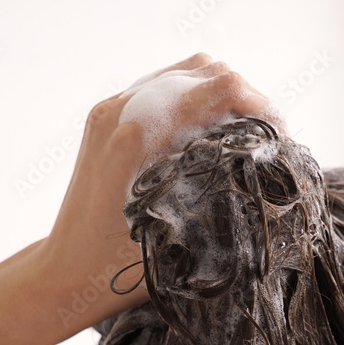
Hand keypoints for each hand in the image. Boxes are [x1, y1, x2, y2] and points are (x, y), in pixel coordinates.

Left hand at [35, 54, 280, 338]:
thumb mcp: (181, 235)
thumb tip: (272, 174)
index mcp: (140, 135)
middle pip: (207, 71)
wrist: (63, 273)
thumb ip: (222, 196)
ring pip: (186, 72)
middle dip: (247, 98)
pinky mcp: (106, 118)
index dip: (261, 107)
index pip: (220, 87)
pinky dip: (197, 100)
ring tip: (245, 133)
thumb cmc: (118, 270)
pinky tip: (212, 135)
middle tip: (269, 137)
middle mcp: (123, 111)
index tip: (280, 138)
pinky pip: (164, 86)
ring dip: (223, 96)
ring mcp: (111, 109)